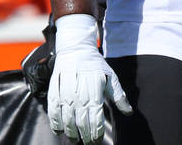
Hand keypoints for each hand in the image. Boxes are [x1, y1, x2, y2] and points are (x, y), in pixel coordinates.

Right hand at [47, 13, 130, 143]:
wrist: (75, 47)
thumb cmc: (95, 64)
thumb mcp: (110, 77)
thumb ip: (119, 96)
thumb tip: (128, 112)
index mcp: (95, 89)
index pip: (95, 117)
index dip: (95, 132)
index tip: (96, 141)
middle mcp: (79, 91)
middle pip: (80, 120)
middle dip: (84, 135)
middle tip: (87, 143)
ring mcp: (65, 90)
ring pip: (66, 117)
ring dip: (70, 132)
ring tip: (74, 139)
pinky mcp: (54, 88)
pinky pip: (53, 108)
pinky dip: (54, 121)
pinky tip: (58, 130)